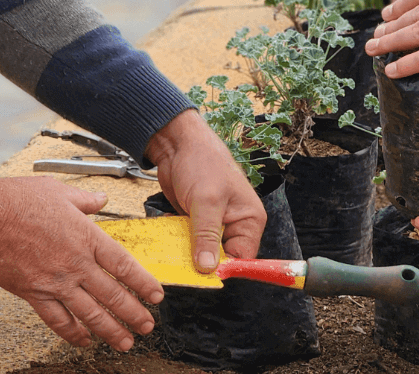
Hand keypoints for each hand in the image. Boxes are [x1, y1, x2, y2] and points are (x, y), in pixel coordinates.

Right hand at [0, 174, 162, 349]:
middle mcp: (76, 263)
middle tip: (147, 325)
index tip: (156, 295)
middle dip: (134, 312)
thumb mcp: (60, 191)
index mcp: (86, 236)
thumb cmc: (19, 200)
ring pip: (90, 313)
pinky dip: (72, 334)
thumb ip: (85, 199)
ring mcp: (56, 281)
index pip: (123, 265)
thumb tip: (101, 199)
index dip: (143, 283)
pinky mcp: (34, 293)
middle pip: (113, 294)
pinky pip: (58, 320)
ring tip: (125, 342)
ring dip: (110, 330)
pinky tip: (83, 340)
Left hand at [146, 108, 265, 271]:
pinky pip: (189, 242)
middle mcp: (235, 223)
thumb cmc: (202, 161)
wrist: (178, 143)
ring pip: (202, 252)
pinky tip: (169, 235)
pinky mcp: (196, 222)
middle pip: (221, 258)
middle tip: (184, 262)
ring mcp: (214, 223)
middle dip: (202, 261)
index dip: (224, 268)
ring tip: (174, 247)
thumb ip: (206, 236)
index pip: (242, 258)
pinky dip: (178, 242)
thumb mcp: (206, 200)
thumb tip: (207, 269)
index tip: (203, 274)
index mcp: (249, 219)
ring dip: (187, 252)